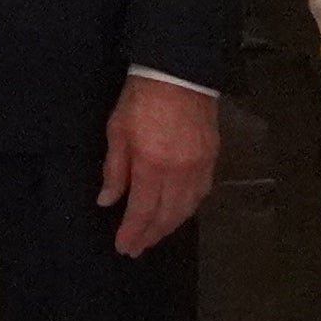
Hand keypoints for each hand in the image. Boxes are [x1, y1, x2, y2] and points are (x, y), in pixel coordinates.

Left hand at [98, 75, 218, 255]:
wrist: (179, 72)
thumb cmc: (141, 99)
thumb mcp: (118, 131)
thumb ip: (115, 169)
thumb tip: (108, 201)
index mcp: (152, 165)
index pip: (143, 211)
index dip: (133, 232)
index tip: (123, 247)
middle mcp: (179, 173)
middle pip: (166, 215)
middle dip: (151, 235)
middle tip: (137, 249)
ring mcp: (199, 167)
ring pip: (186, 209)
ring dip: (170, 226)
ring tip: (155, 235)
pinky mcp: (212, 158)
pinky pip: (201, 194)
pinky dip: (188, 209)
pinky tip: (178, 213)